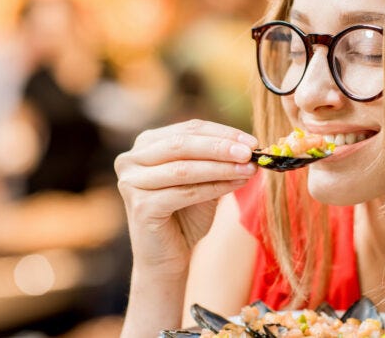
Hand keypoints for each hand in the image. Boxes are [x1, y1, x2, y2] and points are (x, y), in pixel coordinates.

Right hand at [115, 119, 257, 275]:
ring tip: (249, 170)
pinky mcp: (140, 206)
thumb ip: (219, 161)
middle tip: (250, 152)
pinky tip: (236, 184)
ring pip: (184, 168)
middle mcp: (131, 159)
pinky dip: (213, 187)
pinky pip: (184, 192)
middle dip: (221, 147)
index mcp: (147, 144)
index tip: (253, 141)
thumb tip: (251, 147)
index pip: (190, 129)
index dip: (223, 133)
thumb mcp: (205, 179)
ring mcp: (132, 182)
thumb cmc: (186, 214)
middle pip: (183, 144)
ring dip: (221, 167)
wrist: (168, 256)